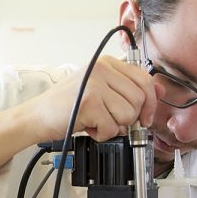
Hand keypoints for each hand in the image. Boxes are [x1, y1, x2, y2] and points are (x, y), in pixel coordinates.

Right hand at [21, 56, 159, 142]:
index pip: (144, 79)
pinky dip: (101, 134)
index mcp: (106, 62)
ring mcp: (94, 84)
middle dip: (130, 118)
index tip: (144, 116)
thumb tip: (159, 90)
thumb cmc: (67, 105)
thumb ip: (128, 88)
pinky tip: (89, 127)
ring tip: (96, 122)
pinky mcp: (88, 103)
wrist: (37, 116)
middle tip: (112, 120)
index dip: (150, 102)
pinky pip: (112, 127)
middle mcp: (101, 69)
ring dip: (114, 127)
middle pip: (139, 98)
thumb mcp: (100, 90)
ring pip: (128, 114)